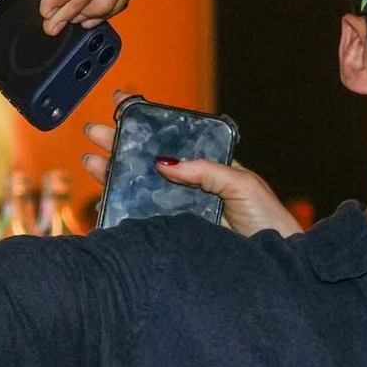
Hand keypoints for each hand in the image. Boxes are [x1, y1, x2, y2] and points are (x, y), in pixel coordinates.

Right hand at [80, 92, 301, 237]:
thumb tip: (164, 163)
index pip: (172, 138)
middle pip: (146, 159)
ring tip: (91, 162)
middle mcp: (189, 186)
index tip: (121, 102)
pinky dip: (119, 207)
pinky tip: (104, 199)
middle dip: (118, 143)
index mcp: (207, 165)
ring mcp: (178, 210)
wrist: (275, 264)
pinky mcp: (171, 234)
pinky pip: (140, 218)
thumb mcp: (241, 184)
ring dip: (112, 172)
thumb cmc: (267, 219)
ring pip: (137, 186)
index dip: (146, 121)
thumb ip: (206, 170)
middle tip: (93, 131)